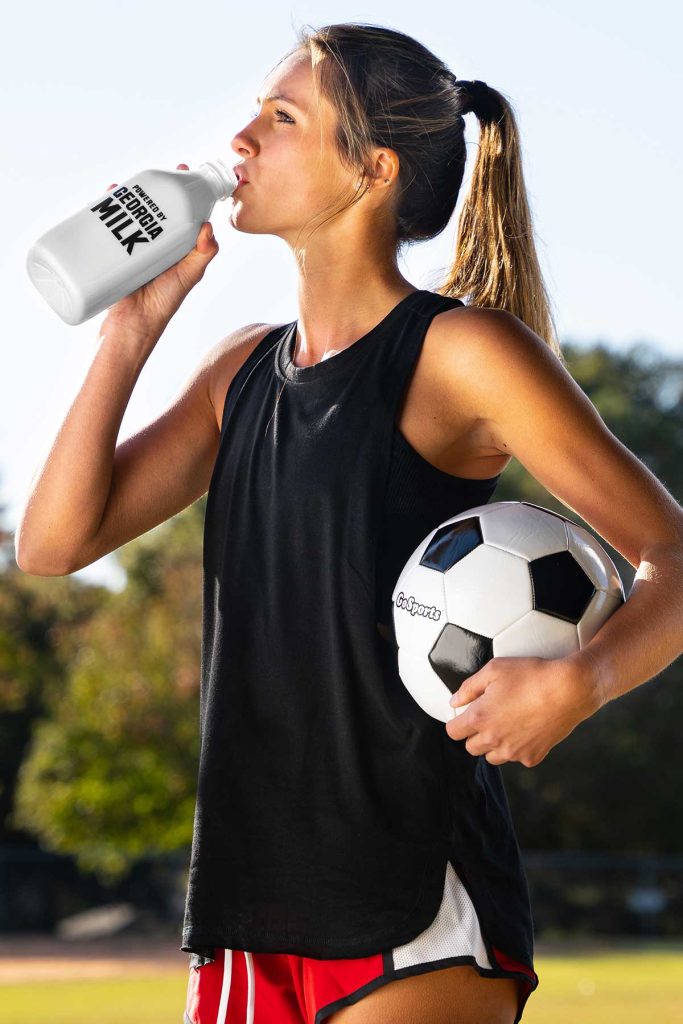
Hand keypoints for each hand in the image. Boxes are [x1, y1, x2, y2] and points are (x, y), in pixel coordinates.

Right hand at [103, 163, 218, 334]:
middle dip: (152, 186)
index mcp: (175, 245)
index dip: (181, 190)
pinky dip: (104, 208)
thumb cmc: (164, 302)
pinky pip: (108, 225)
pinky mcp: (112, 250)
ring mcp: (132, 244)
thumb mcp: (189, 276)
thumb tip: (208, 227)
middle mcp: (155, 242)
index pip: (181, 210)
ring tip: (126, 184)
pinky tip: (106, 196)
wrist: (132, 323)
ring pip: (130, 212)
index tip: (182, 170)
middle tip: (154, 173)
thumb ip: (203, 254)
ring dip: (127, 193)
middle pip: (153, 206)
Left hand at [445, 654, 600, 766]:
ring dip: (494, 744)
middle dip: (475, 734)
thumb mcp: (495, 669)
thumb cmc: (532, 675)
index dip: (457, 721)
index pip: (453, 732)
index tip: (465, 715)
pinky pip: (517, 757)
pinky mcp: (532, 757)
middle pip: (471, 747)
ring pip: (492, 756)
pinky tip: (526, 729)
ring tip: (507, 724)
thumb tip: (455, 701)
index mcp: (479, 718)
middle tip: (489, 717)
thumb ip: (469, 687)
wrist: (569, 689)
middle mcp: (493, 739)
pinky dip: (518, 747)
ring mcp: (513, 751)